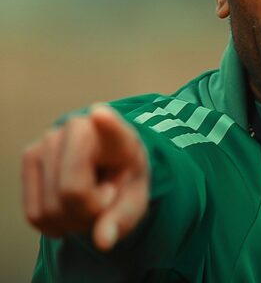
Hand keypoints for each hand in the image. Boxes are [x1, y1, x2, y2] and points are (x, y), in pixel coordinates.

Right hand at [21, 105, 149, 250]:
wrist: (108, 164)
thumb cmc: (125, 177)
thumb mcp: (135, 198)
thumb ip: (123, 218)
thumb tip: (103, 241)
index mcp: (117, 135)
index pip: (111, 128)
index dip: (106, 123)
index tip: (101, 114)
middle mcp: (78, 129)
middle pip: (71, 193)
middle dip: (88, 214)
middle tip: (104, 203)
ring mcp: (49, 139)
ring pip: (49, 208)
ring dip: (71, 221)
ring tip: (88, 202)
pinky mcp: (30, 155)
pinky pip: (34, 213)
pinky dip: (53, 223)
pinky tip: (69, 206)